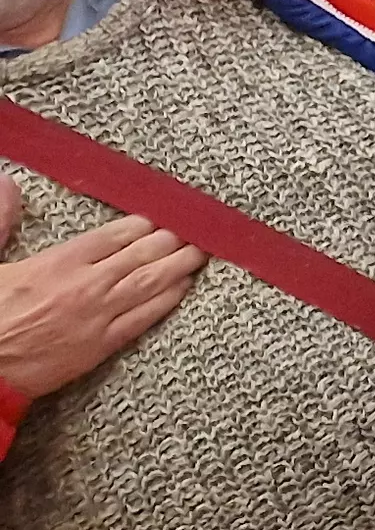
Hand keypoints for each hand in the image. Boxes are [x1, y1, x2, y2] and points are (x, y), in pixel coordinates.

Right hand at [0, 177, 203, 400]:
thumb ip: (1, 220)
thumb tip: (8, 183)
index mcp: (57, 263)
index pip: (114, 236)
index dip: (141, 225)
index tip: (159, 217)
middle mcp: (85, 286)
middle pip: (141, 256)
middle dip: (171, 241)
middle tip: (194, 231)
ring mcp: (97, 317)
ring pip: (149, 284)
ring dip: (179, 266)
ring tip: (200, 253)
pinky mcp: (101, 347)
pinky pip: (142, 319)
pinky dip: (166, 301)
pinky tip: (183, 288)